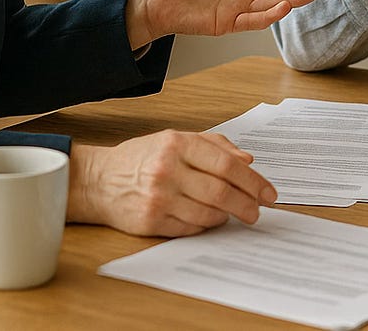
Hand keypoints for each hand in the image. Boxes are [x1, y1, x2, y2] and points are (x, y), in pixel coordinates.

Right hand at [68, 131, 276, 236]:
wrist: (99, 181)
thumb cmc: (142, 158)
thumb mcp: (176, 140)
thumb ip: (215, 146)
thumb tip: (248, 161)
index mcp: (177, 144)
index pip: (227, 165)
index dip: (253, 181)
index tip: (268, 193)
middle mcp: (168, 170)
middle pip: (221, 192)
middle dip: (247, 204)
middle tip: (258, 211)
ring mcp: (158, 198)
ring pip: (208, 213)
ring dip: (227, 216)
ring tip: (234, 214)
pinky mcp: (151, 222)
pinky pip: (191, 228)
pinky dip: (206, 225)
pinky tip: (210, 219)